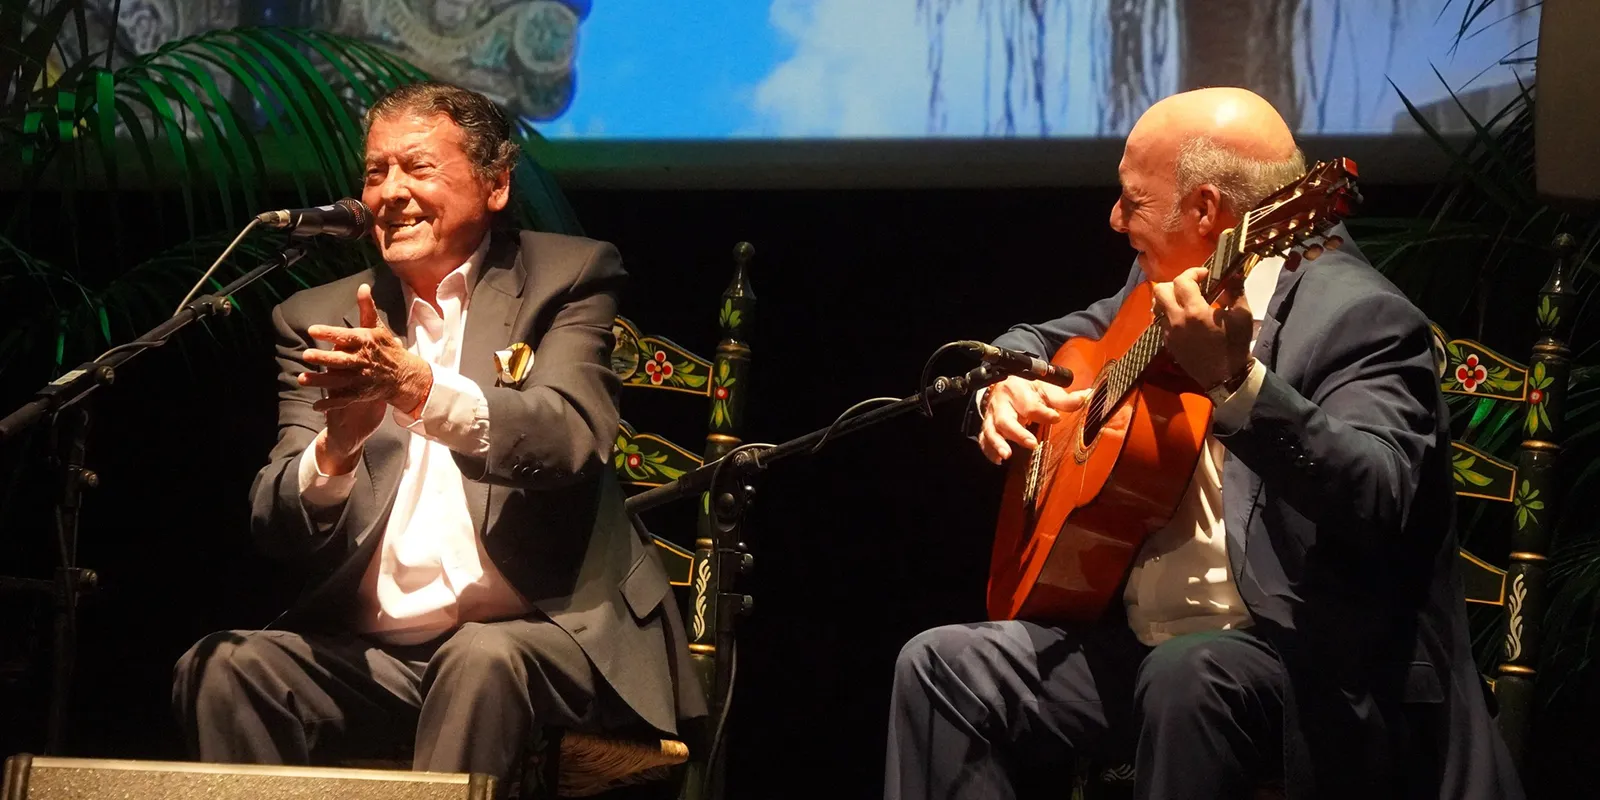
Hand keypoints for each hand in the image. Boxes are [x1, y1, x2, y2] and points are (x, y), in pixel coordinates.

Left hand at [298, 284, 427, 472]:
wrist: (404, 376)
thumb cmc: (386, 349)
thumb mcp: (378, 328)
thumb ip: (367, 308)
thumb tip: (362, 286)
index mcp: (365, 342)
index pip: (346, 336)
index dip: (329, 333)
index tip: (312, 329)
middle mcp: (362, 361)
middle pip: (341, 360)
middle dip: (324, 358)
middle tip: (306, 355)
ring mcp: (361, 380)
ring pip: (338, 381)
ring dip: (320, 381)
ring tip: (302, 378)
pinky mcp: (360, 394)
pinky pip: (343, 400)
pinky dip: (330, 404)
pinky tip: (316, 405)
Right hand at [978, 376, 1089, 463]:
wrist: (1005, 382)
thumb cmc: (1029, 388)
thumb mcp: (1046, 389)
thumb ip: (1065, 398)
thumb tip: (1087, 396)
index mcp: (1017, 390)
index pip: (1030, 404)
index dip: (1043, 413)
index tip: (1056, 418)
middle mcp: (1001, 403)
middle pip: (1005, 419)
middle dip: (1017, 432)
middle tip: (1032, 443)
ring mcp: (992, 415)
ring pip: (991, 430)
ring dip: (998, 443)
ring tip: (1006, 455)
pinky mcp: (987, 425)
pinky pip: (983, 439)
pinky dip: (988, 450)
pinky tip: (997, 460)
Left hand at [1151, 266, 1252, 389]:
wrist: (1226, 376)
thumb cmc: (1235, 345)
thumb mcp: (1242, 315)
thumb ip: (1236, 291)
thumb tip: (1233, 274)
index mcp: (1195, 311)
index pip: (1182, 281)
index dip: (1192, 272)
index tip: (1204, 274)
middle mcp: (1176, 320)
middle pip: (1160, 290)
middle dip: (1175, 283)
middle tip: (1191, 287)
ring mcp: (1168, 332)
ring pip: (1157, 306)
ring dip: (1169, 299)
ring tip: (1185, 301)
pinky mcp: (1167, 343)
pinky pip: (1161, 321)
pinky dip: (1170, 314)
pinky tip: (1185, 318)